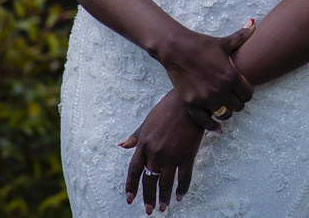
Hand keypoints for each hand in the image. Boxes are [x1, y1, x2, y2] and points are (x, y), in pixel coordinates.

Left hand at [121, 89, 202, 213]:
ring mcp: (171, 155)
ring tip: (163, 208)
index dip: (131, 187)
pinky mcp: (187, 155)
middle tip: (149, 210)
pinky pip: (184, 178)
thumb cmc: (166, 109)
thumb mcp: (147, 122)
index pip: (134, 171)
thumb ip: (135, 136)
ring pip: (165, 183)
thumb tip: (121, 145)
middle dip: (148, 197)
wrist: (187, 102)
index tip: (130, 199)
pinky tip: (180, 196)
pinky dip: (182, 189)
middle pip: (149, 181)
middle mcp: (155, 153)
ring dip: (163, 198)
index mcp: (144, 145)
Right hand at [161, 19, 255, 119]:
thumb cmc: (202, 44)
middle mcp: (220, 90)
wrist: (176, 49)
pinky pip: (206, 122)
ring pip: (225, 115)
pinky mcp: (191, 104)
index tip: (242, 89)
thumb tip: (254, 23)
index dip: (247, 92)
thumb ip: (241, 36)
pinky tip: (216, 126)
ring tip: (223, 105)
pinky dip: (212, 125)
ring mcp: (206, 99)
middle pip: (239, 106)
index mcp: (231, 76)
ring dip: (226, 111)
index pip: (248, 94)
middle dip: (237, 101)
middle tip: (232, 96)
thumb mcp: (223, 42)